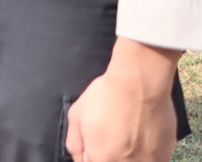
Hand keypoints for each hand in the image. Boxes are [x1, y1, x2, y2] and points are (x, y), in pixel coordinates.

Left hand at [65, 40, 179, 161]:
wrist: (140, 85)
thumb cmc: (105, 97)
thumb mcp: (76, 116)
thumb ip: (75, 143)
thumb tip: (81, 158)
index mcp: (100, 159)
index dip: (92, 155)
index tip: (96, 145)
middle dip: (109, 155)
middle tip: (113, 138)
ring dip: (129, 156)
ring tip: (128, 138)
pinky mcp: (164, 157)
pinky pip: (151, 161)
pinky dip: (145, 155)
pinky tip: (141, 139)